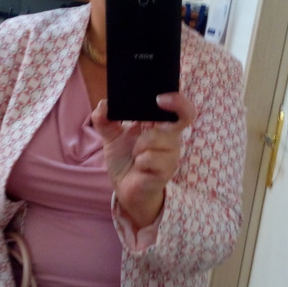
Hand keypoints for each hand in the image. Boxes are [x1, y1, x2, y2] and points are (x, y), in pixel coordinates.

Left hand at [91, 92, 195, 228]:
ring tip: (135, 155)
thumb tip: (103, 105)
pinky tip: (139, 167)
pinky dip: (139, 161)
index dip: (177, 99)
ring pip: (156, 138)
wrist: (125, 189)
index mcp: (161, 125)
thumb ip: (105, 120)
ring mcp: (171, 154)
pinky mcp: (166, 171)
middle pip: (185, 115)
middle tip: (155, 108)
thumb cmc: (125, 161)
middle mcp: (171, 137)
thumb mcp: (111, 137)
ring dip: (139, 145)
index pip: (179, 108)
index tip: (160, 97)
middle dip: (175, 105)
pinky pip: (150, 158)